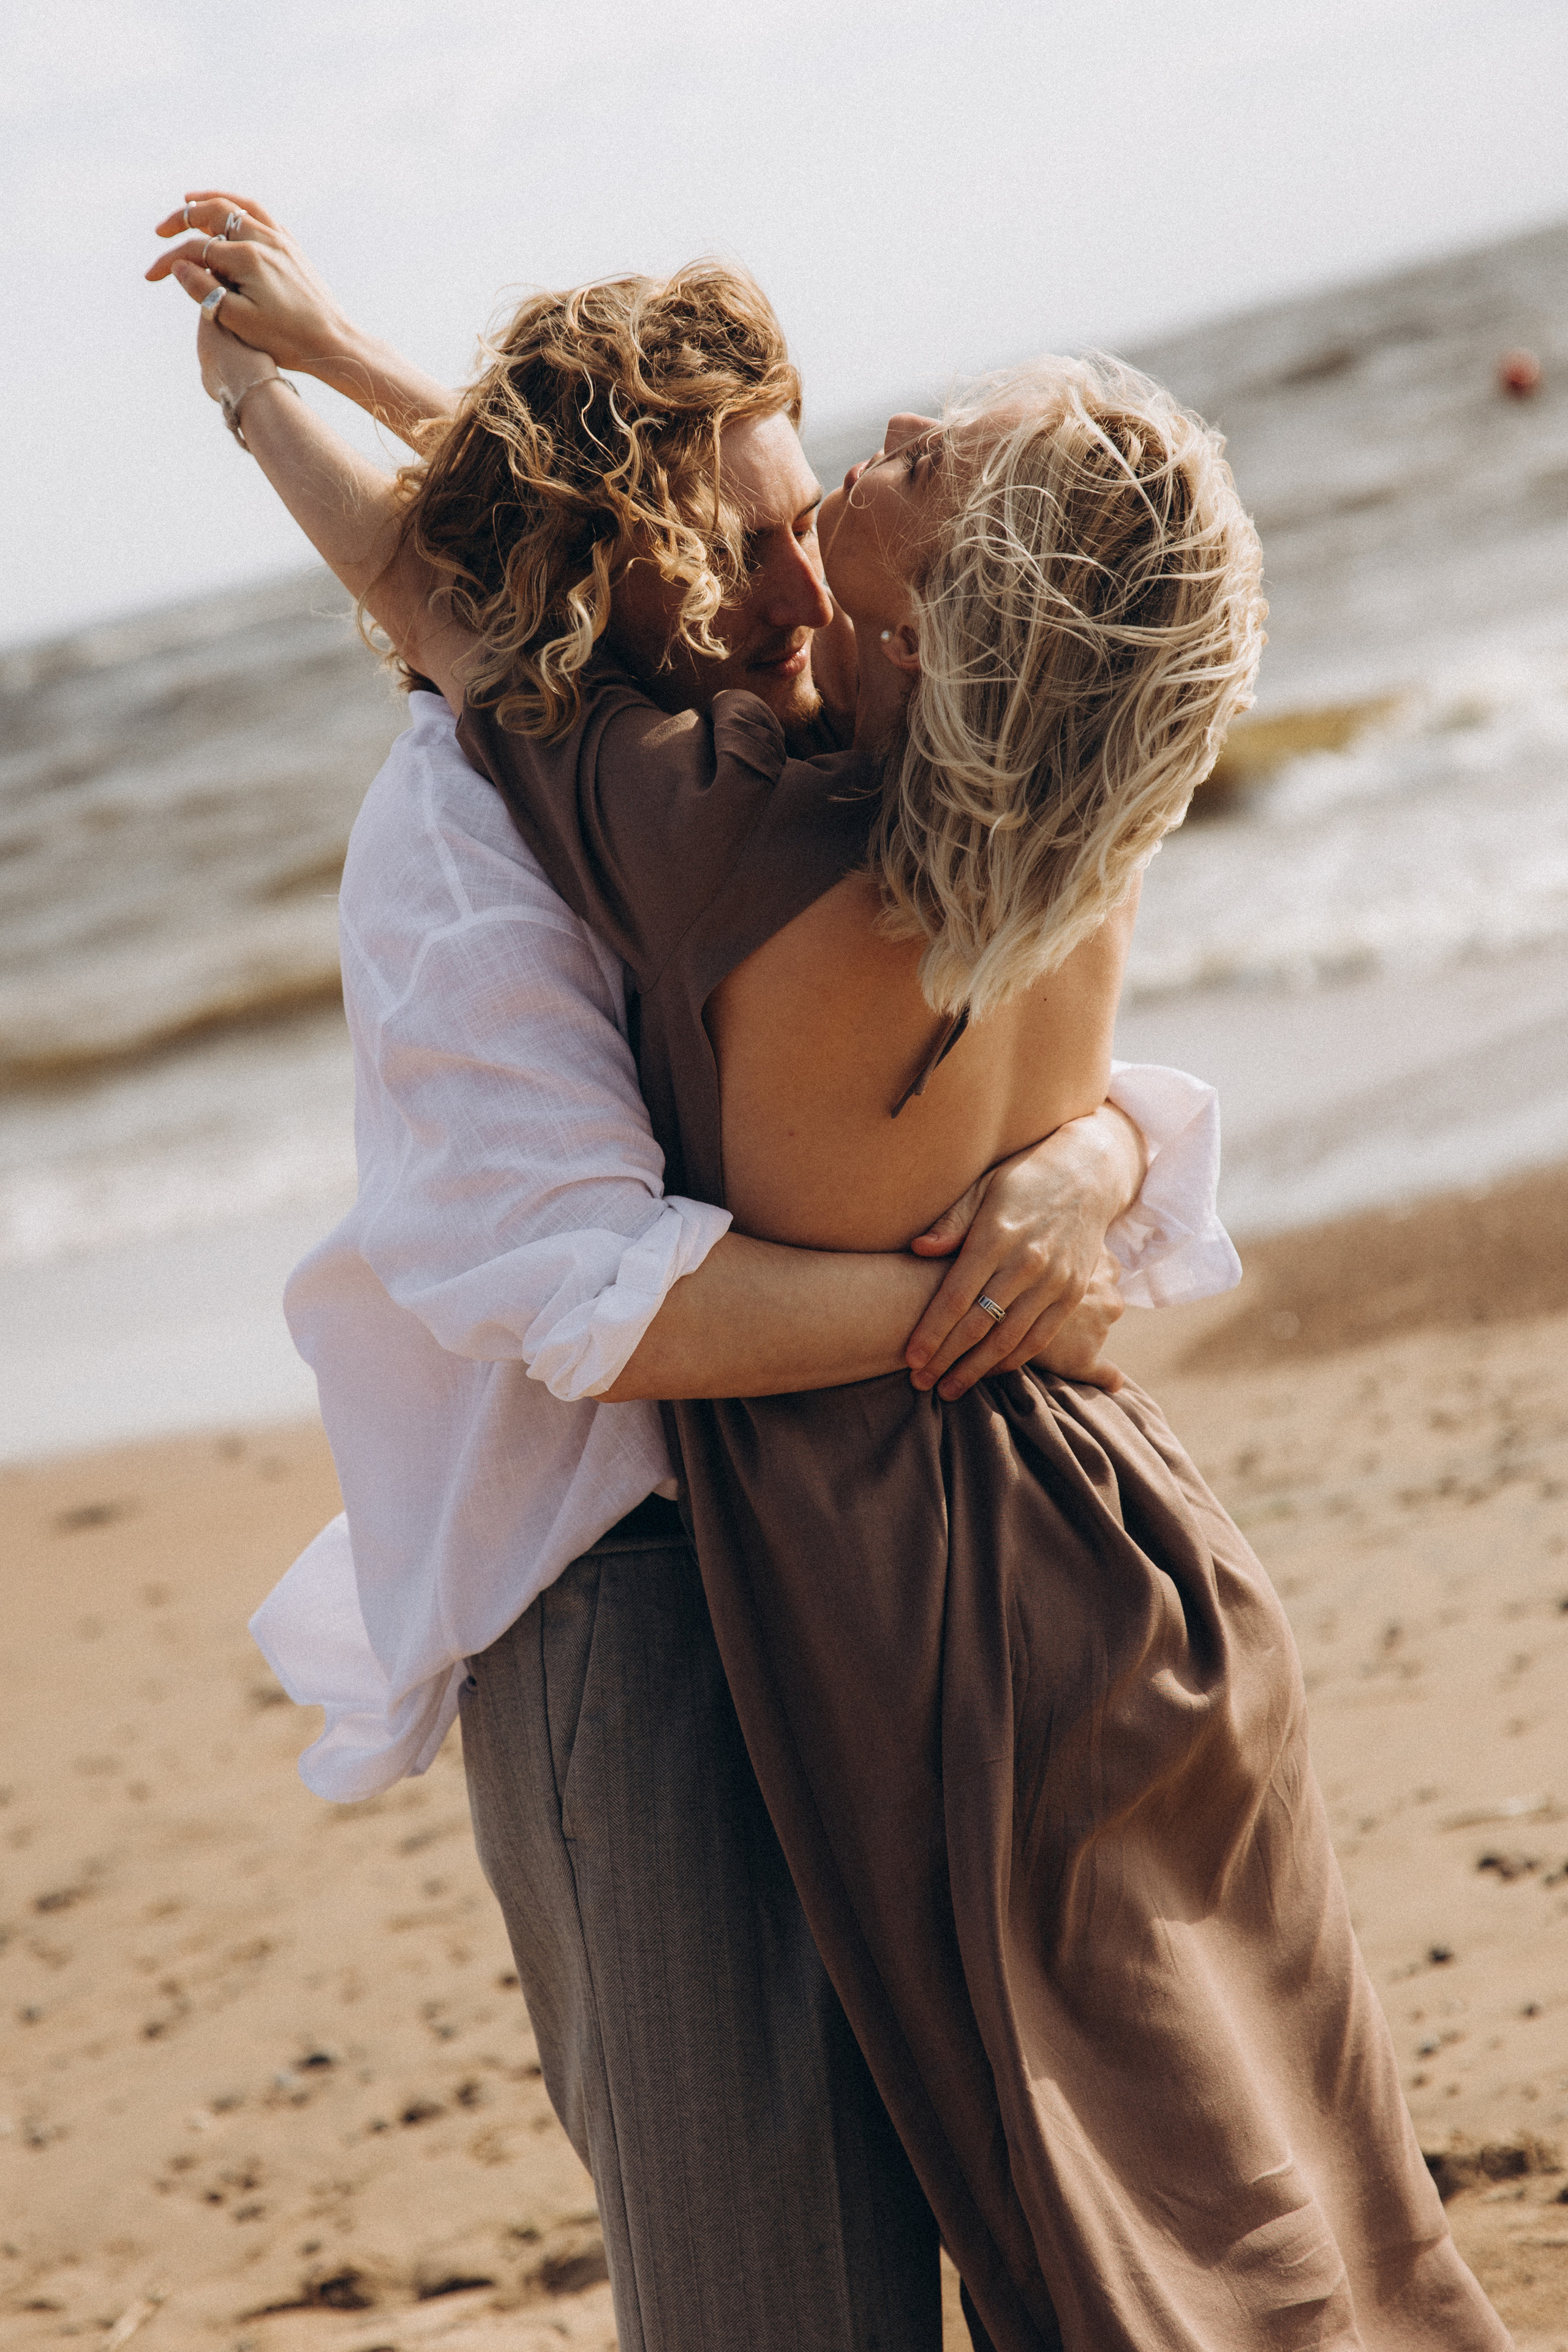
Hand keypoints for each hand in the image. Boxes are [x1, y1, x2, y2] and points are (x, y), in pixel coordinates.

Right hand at [147, 190, 354, 376]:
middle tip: (161, 231)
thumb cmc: (287, 339)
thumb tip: (179, 266)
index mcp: (247, 258)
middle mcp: (264, 240)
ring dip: (211, 201)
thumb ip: (205, 291)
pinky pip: (261, 215)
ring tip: (188, 203)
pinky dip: (239, 208)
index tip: (150, 276)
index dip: (169, 261)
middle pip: (214, 212)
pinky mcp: (292, 248)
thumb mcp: (239, 321)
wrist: (333, 342)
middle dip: (183, 218)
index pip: (196, 249)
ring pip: (239, 206)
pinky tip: (230, 216)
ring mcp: (281, 240)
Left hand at [903, 1103, 1142, 1400]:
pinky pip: (1040, 1337)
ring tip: (950, 1389)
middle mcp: (1026, 1263)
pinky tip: (989, 1372)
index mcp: (997, 1236)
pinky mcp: (1072, 1293)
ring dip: (976, 1369)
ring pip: (1009, 1339)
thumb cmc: (1023, 1179)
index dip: (931, 1333)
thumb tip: (918, 1248)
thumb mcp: (984, 1187)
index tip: (911, 1358)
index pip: (956, 1297)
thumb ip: (952, 1221)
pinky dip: (1013, 1360)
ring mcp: (1053, 1281)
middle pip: (978, 1325)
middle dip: (946, 1359)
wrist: (1088, 1174)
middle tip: (920, 1382)